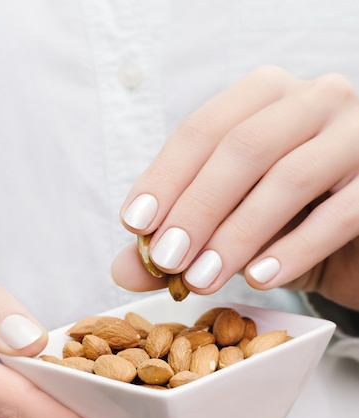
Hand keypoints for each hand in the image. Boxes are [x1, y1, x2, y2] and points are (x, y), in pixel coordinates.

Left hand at [112, 66, 358, 310]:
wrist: (357, 241)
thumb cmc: (289, 223)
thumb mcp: (229, 227)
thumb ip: (180, 241)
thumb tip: (123, 269)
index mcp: (266, 97)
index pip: (204, 129)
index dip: (166, 177)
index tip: (135, 224)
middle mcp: (313, 100)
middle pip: (244, 146)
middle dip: (198, 207)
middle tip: (167, 259)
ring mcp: (356, 134)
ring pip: (289, 176)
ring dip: (237, 233)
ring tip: (202, 278)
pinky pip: (341, 212)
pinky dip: (294, 249)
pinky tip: (259, 279)